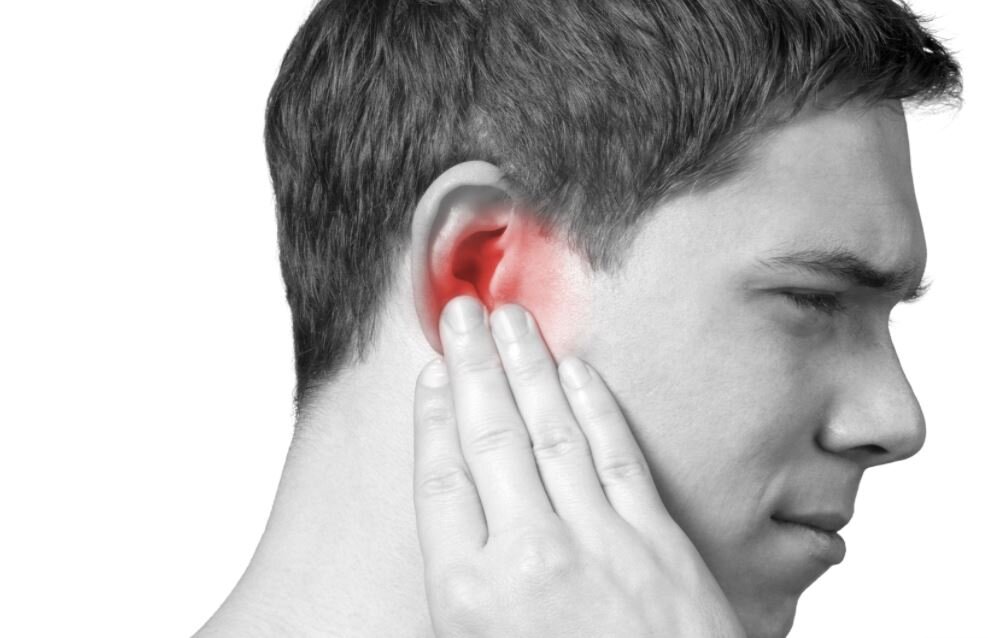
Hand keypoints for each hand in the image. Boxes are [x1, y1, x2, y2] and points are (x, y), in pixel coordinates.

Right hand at [412, 295, 745, 637]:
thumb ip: (462, 593)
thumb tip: (452, 530)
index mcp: (471, 597)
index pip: (440, 479)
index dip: (434, 417)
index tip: (432, 374)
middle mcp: (528, 556)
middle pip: (488, 437)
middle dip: (473, 365)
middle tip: (460, 314)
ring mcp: (597, 542)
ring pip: (550, 432)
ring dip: (526, 367)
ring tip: (507, 319)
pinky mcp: (656, 541)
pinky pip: (615, 455)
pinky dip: (594, 406)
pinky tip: (574, 370)